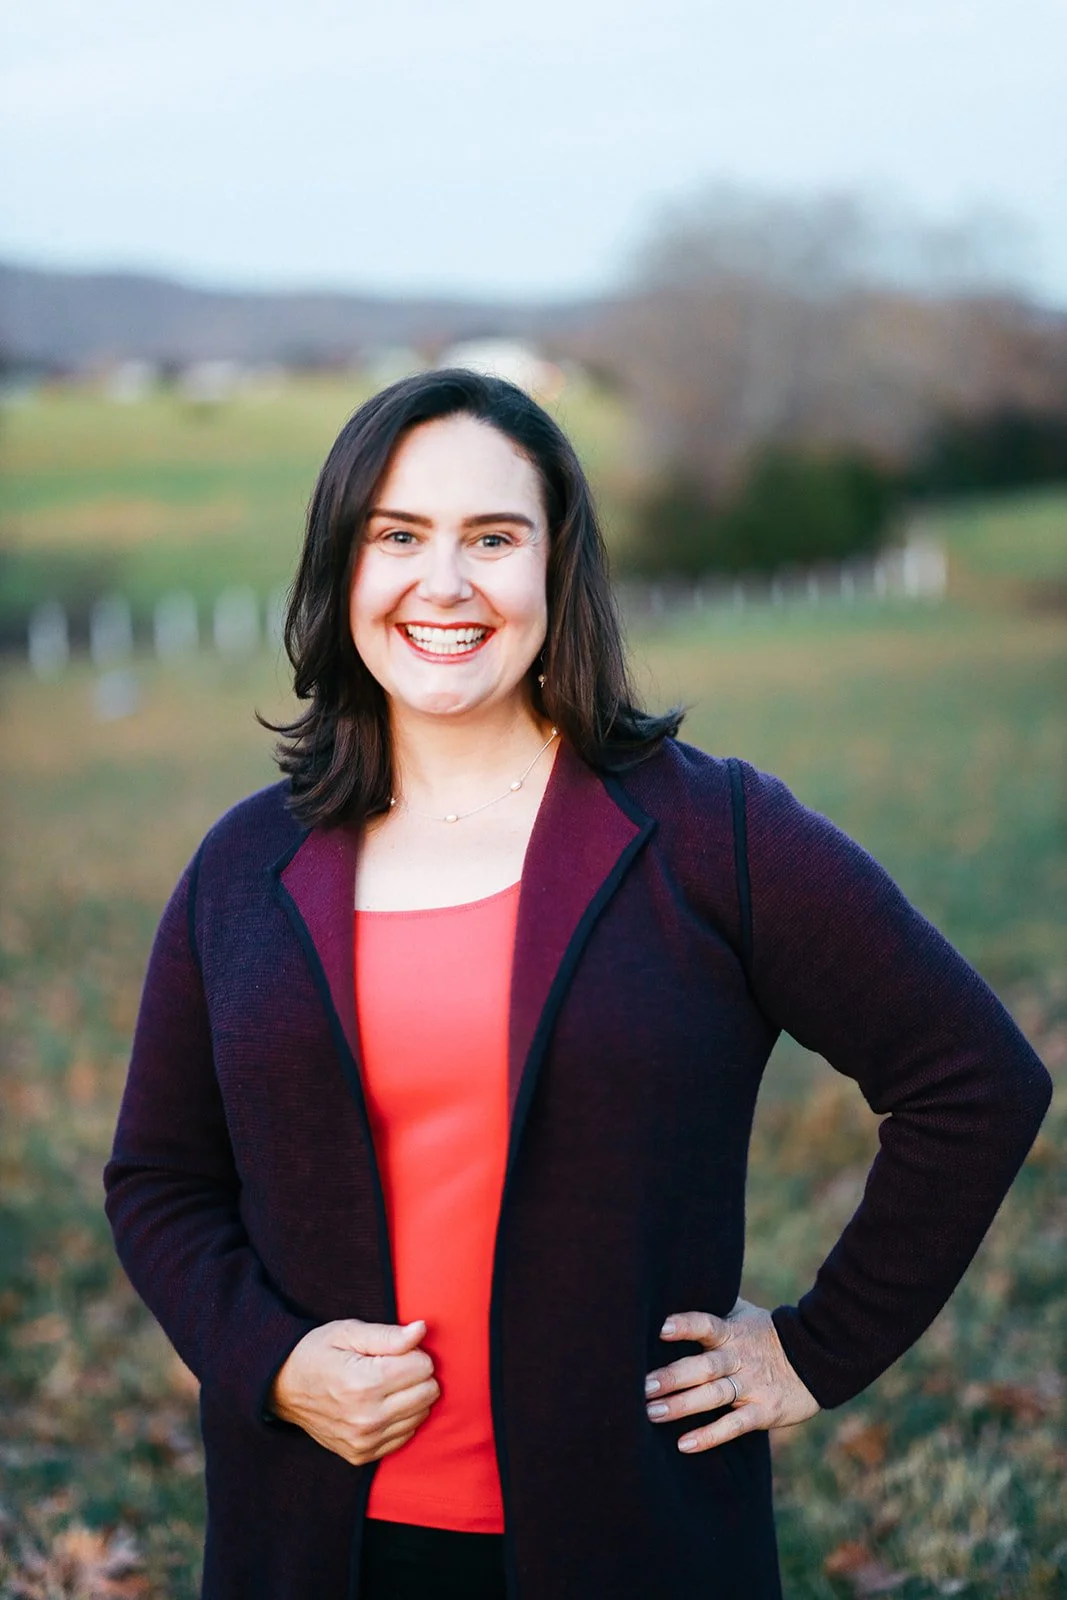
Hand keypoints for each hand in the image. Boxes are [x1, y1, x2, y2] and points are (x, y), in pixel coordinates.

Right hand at [270, 1317, 439, 1465]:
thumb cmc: (316, 1353)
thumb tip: (422, 1330)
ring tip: (385, 1385)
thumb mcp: (348, 1332)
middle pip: (428, 1393)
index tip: (394, 1351)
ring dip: (411, 1397)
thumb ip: (388, 1334)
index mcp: (365, 1383)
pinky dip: (400, 1418)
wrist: (282, 1388)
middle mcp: (367, 1417)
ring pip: (422, 1415)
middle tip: (392, 1366)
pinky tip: (381, 1405)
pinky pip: (406, 1436)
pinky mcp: (362, 1455)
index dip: (413, 1352)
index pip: (424, 1366)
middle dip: (417, 1374)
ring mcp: (364, 1441)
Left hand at [644, 1297, 818, 1452]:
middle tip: (642, 1386)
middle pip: (704, 1366)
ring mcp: (751, 1385)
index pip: (706, 1324)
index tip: (660, 1328)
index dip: (685, 1325)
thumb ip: (715, 1306)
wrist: (818, 1358)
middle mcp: (739, 1357)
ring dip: (682, 1405)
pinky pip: (734, 1425)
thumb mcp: (744, 1313)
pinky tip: (684, 1444)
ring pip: (714, 1395)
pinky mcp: (763, 1411)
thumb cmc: (766, 1333)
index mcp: (732, 1332)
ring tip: (651, 1412)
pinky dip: (710, 1435)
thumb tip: (678, 1285)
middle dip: (673, 1376)